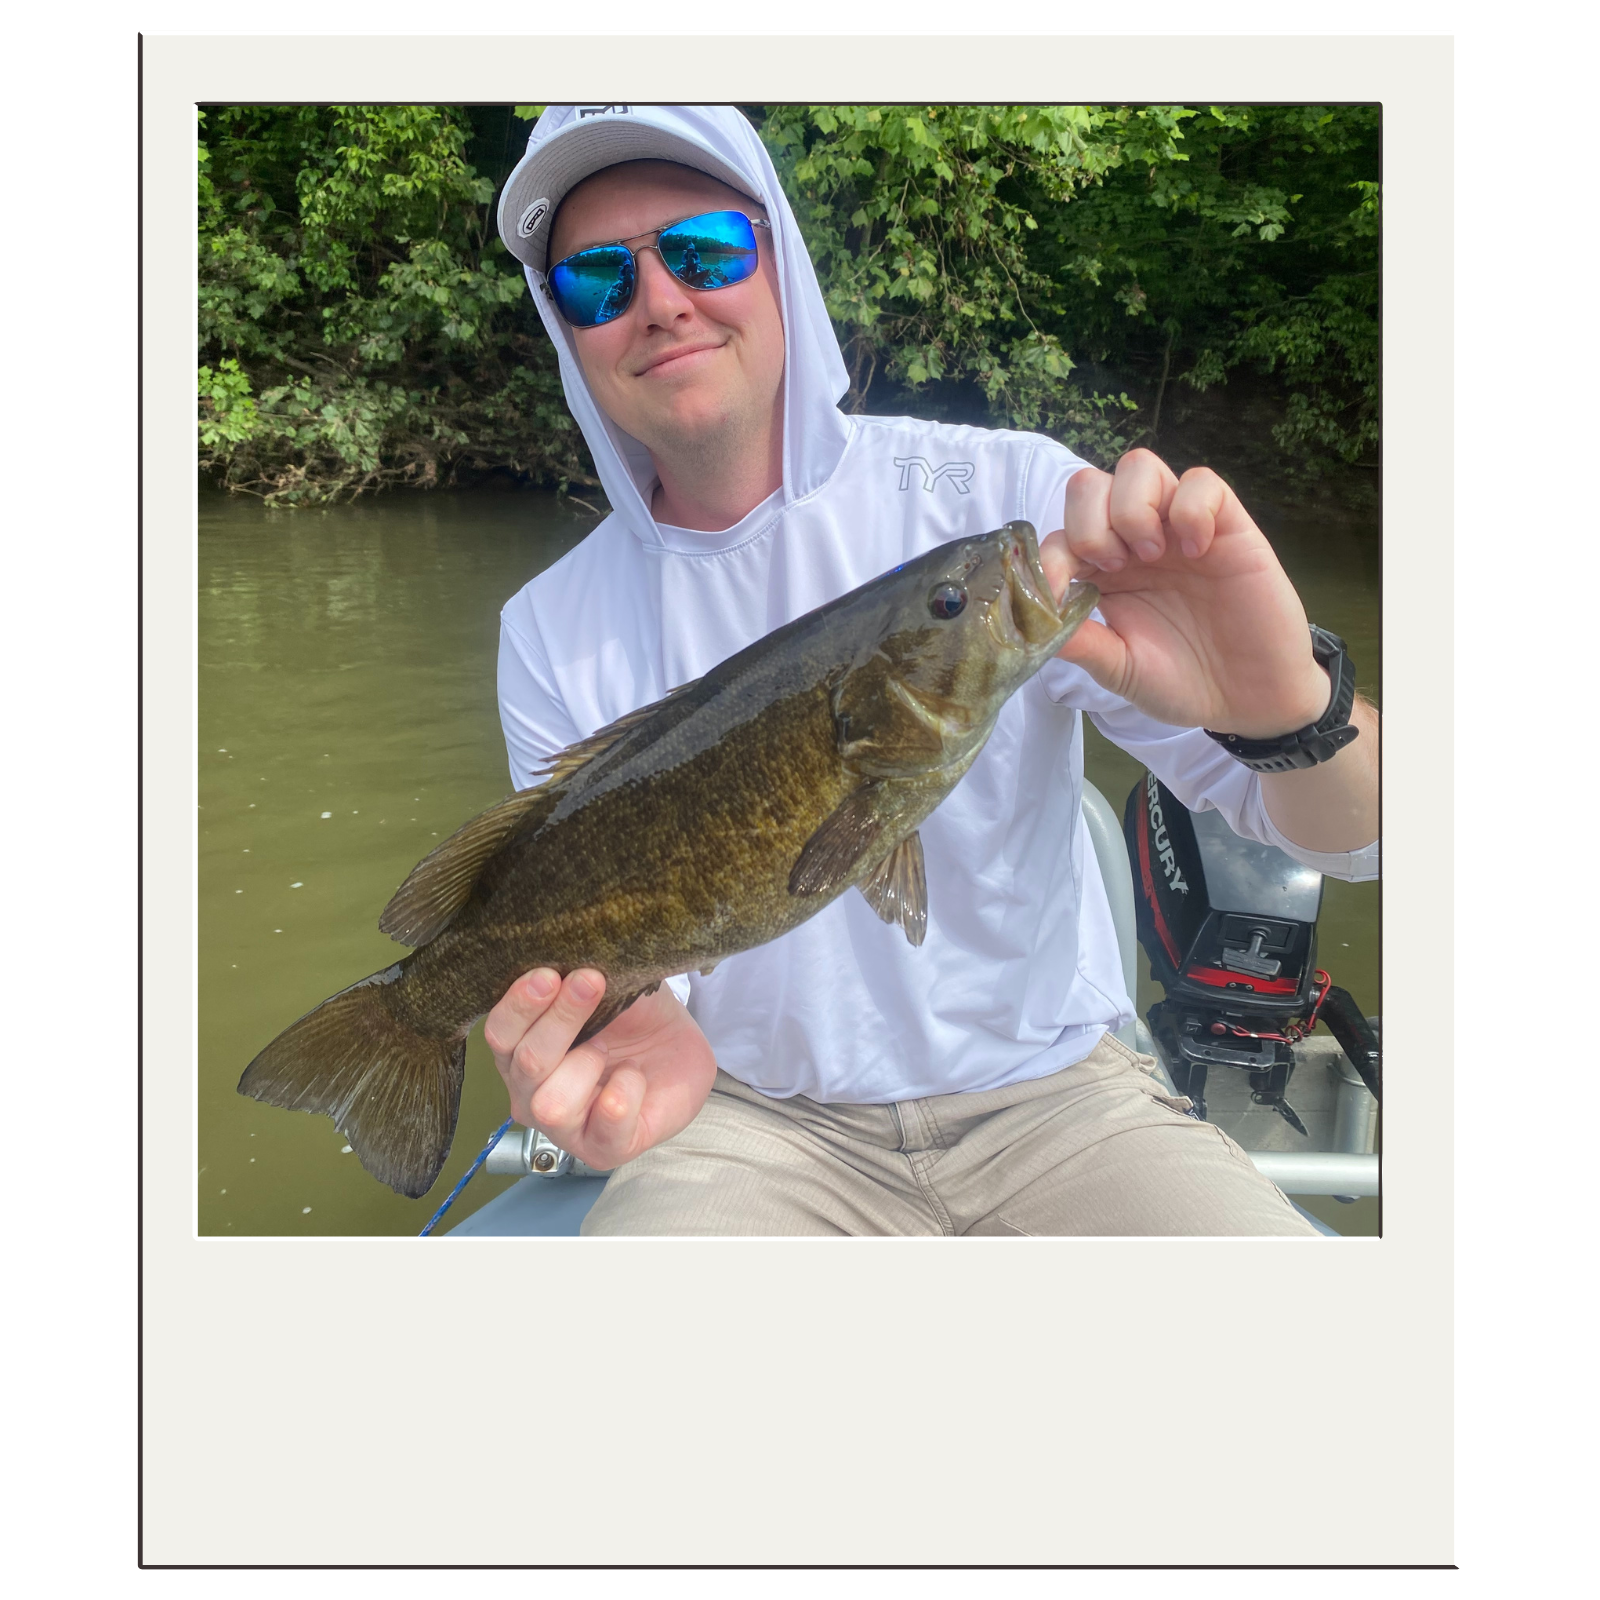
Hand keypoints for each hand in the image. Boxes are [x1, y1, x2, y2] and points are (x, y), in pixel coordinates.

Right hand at [484, 969, 717, 1170]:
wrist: (679, 1048)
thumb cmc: (631, 1019)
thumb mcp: (604, 987)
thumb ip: (573, 977)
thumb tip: (560, 956)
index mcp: (518, 1054)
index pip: (499, 1035)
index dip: (521, 1004)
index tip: (550, 973)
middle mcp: (530, 1096)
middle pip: (525, 1063)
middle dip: (560, 1020)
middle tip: (591, 982)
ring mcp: (564, 1129)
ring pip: (551, 1103)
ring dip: (586, 1063)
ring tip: (611, 1048)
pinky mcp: (603, 1150)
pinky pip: (606, 1123)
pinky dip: (625, 1092)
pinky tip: (635, 1076)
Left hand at [1038, 450, 1331, 737]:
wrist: (1248, 700)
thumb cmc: (1182, 683)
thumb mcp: (1120, 668)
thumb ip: (1082, 643)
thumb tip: (1034, 623)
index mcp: (1102, 574)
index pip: (1060, 535)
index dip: (1049, 557)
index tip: (1056, 594)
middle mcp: (1134, 542)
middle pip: (1089, 485)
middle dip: (1088, 523)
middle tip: (1112, 569)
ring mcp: (1178, 529)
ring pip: (1139, 467)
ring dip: (1132, 509)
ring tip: (1152, 557)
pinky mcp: (1227, 526)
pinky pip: (1202, 482)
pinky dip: (1191, 508)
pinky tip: (1196, 551)